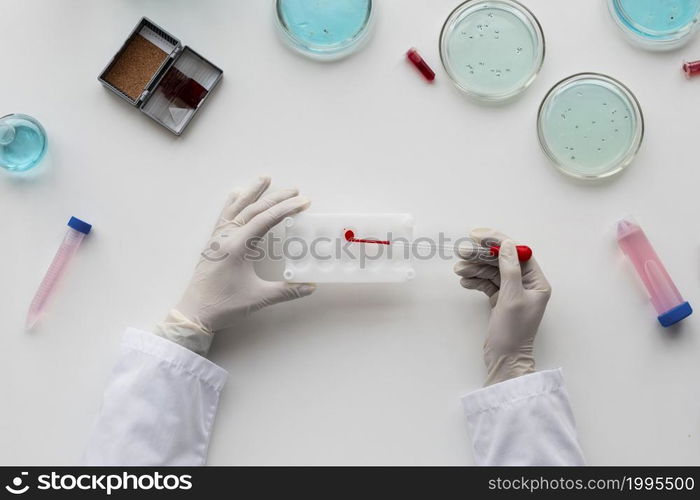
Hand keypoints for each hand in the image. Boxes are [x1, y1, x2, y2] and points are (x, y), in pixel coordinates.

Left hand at [156, 176, 315, 355]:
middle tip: (294, 190)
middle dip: (276, 198)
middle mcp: (227, 237)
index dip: (286, 209)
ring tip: (264, 178)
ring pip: (237, 207)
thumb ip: (286, 291)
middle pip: (253, 209)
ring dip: (252, 192)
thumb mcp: (258, 298)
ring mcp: (218, 238)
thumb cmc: (224, 305)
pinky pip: (224, 215)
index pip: (265, 220)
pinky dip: (233, 202)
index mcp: (238, 246)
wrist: (195, 312)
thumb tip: (310, 286)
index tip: (303, 202)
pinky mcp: (213, 243)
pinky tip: (236, 195)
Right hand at [454, 228, 550, 385]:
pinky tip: (464, 280)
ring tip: (459, 269)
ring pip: (492, 271)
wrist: (505, 360)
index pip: (518, 253)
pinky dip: (475, 280)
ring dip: (475, 268)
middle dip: (482, 256)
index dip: (498, 242)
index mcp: (537, 283)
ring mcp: (512, 293)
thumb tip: (507, 244)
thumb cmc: (513, 333)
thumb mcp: (511, 298)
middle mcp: (526, 285)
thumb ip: (510, 269)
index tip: (479, 236)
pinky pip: (487, 283)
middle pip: (502, 261)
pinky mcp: (500, 300)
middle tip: (462, 252)